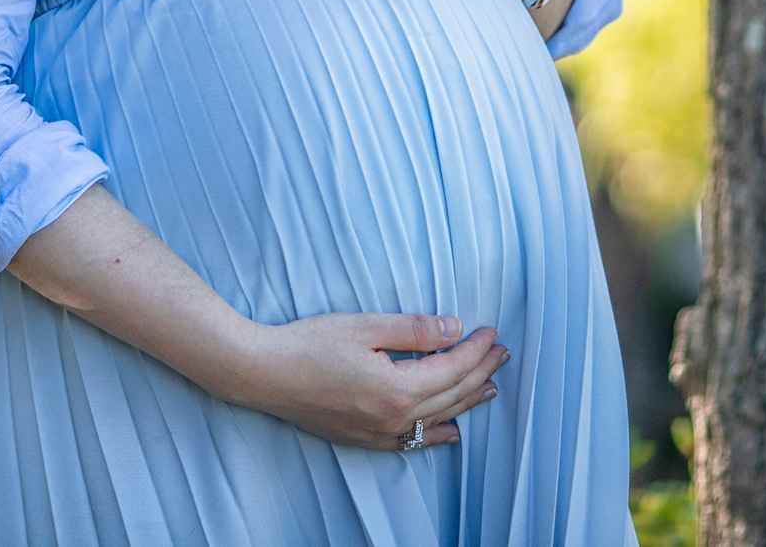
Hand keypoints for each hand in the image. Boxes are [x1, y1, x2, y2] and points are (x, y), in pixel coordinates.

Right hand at [221, 313, 508, 450]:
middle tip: (501, 353)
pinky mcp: (365, 439)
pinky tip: (452, 430)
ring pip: (438, 419)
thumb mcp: (365, 326)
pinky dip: (438, 432)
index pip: (452, 367)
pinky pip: (414, 440)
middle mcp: (394, 418)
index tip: (491, 331)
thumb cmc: (309, 344)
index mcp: (397, 388)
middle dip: (480, 371)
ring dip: (467, 401)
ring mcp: (379, 433)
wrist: (264, 374)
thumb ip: (414, 330)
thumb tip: (454, 329)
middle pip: (452, 394)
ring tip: (489, 387)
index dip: (476, 348)